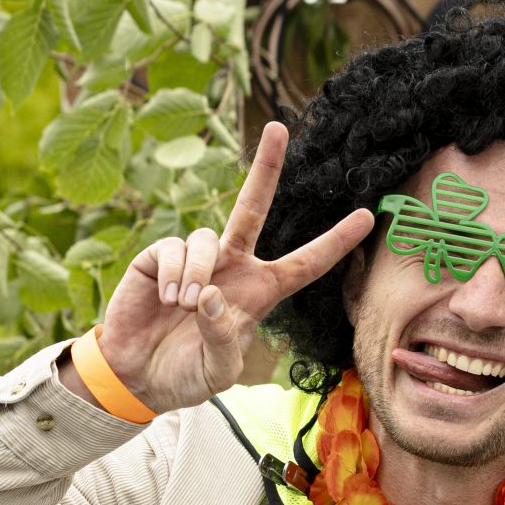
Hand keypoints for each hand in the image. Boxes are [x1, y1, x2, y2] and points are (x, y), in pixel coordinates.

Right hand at [88, 119, 374, 413]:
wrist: (138, 377)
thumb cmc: (187, 375)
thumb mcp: (217, 371)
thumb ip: (222, 339)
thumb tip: (212, 296)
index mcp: (260, 292)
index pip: (306, 264)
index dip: (335, 243)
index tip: (366, 217)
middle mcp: (232, 266)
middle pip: (253, 208)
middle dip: (265, 168)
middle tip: (277, 126)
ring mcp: (197, 259)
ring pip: (207, 239)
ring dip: (198, 274)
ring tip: (185, 306)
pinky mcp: (160, 257)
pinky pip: (174, 248)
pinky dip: (174, 273)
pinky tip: (167, 299)